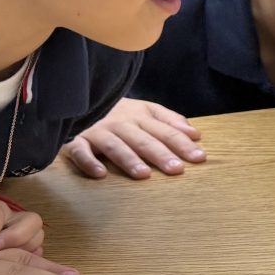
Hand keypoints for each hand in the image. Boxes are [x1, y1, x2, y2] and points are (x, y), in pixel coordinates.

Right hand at [63, 98, 204, 179]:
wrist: (80, 99)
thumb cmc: (119, 112)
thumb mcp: (146, 111)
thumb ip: (170, 121)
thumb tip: (196, 135)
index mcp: (140, 116)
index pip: (165, 131)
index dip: (182, 144)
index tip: (199, 158)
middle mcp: (120, 123)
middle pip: (143, 140)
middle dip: (160, 154)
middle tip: (177, 169)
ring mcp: (97, 131)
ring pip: (115, 145)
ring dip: (129, 159)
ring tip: (144, 174)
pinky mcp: (75, 139)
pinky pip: (80, 150)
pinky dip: (88, 161)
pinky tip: (100, 174)